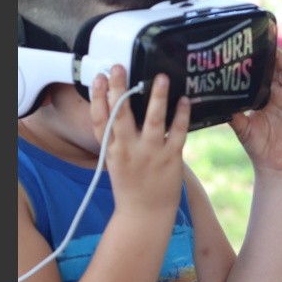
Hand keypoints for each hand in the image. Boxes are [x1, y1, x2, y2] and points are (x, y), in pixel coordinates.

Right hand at [90, 65, 189, 215]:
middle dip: (119, 90)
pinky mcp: (171, 158)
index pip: (99, 120)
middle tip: (120, 67)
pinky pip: (177, 133)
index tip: (99, 78)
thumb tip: (119, 108)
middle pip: (121, 115)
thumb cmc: (131, 185)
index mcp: (112, 150)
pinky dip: (181, 116)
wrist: (144, 215)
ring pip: (152, 120)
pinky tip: (184, 100)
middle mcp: (128, 150)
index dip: (97, 98)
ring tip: (161, 77)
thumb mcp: (115, 160)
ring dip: (156, 97)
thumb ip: (117, 138)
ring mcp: (150, 154)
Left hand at [229, 51, 281, 171]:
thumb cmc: (259, 146)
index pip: (264, 74)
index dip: (259, 63)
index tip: (249, 51)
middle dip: (271, 57)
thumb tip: (214, 101)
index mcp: (266, 97)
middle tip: (261, 46)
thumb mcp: (241, 126)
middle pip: (278, 69)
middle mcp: (280, 95)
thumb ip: (231, 112)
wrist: (276, 164)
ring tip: (274, 54)